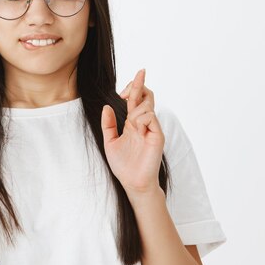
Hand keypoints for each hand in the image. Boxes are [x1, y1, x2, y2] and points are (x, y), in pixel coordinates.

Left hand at [101, 69, 164, 195]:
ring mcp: (152, 129)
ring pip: (146, 105)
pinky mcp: (158, 136)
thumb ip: (108, 124)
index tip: (127, 84)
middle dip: (139, 85)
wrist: (133, 183)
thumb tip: (107, 106)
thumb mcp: (110, 142)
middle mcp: (144, 124)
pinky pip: (151, 117)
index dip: (134, 86)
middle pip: (146, 96)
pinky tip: (136, 127)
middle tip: (132, 81)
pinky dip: (141, 118)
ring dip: (135, 109)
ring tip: (130, 124)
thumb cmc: (123, 166)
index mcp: (133, 123)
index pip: (135, 100)